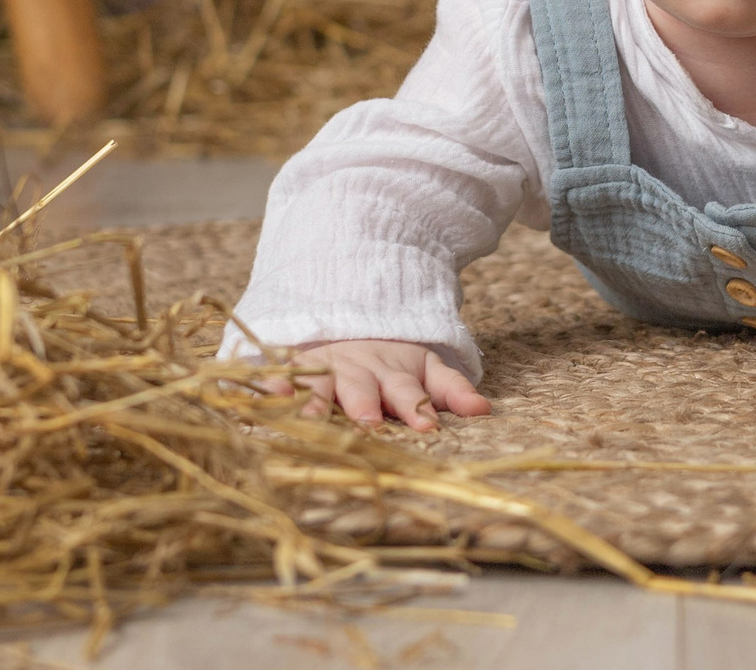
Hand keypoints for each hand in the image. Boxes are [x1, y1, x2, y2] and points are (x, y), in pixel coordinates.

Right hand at [267, 338, 491, 430]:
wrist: (347, 328)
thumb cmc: (389, 365)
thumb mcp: (424, 369)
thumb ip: (451, 389)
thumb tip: (486, 410)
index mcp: (392, 374)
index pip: (408, 391)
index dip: (417, 408)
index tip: (428, 427)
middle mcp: (356, 372)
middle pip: (362, 388)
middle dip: (365, 405)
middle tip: (369, 425)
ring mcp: (322, 369)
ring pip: (319, 382)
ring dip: (315, 398)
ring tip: (308, 416)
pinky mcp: (292, 369)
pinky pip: (279, 374)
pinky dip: (272, 384)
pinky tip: (269, 395)